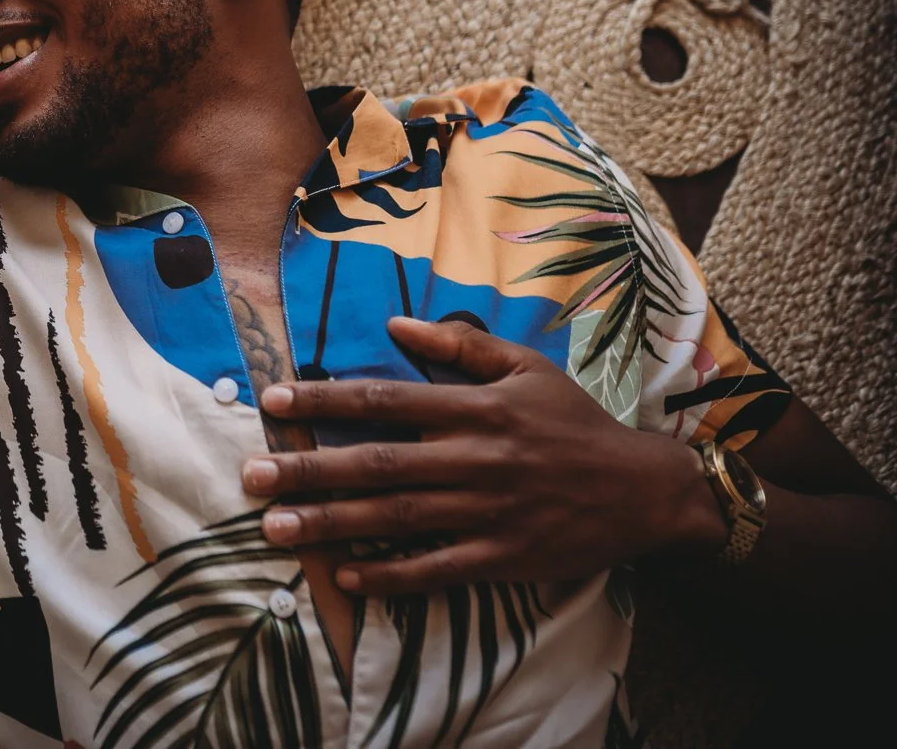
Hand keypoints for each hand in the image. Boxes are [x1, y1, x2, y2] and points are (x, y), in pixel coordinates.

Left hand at [240, 317, 726, 595]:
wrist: (645, 492)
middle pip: (376, 464)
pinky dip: (388, 573)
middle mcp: (475, 459)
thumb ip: (460, 345)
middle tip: (250, 475)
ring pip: (394, 518)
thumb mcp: (526, 367)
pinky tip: (343, 573)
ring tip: (275, 527)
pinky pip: (434, 568)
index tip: (272, 399)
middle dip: (308, 469)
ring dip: (330, 523)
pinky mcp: (501, 558)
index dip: (325, 399)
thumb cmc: (574, 423)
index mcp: (476, 409)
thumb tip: (395, 323)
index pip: (385, 399)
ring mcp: (487, 513)